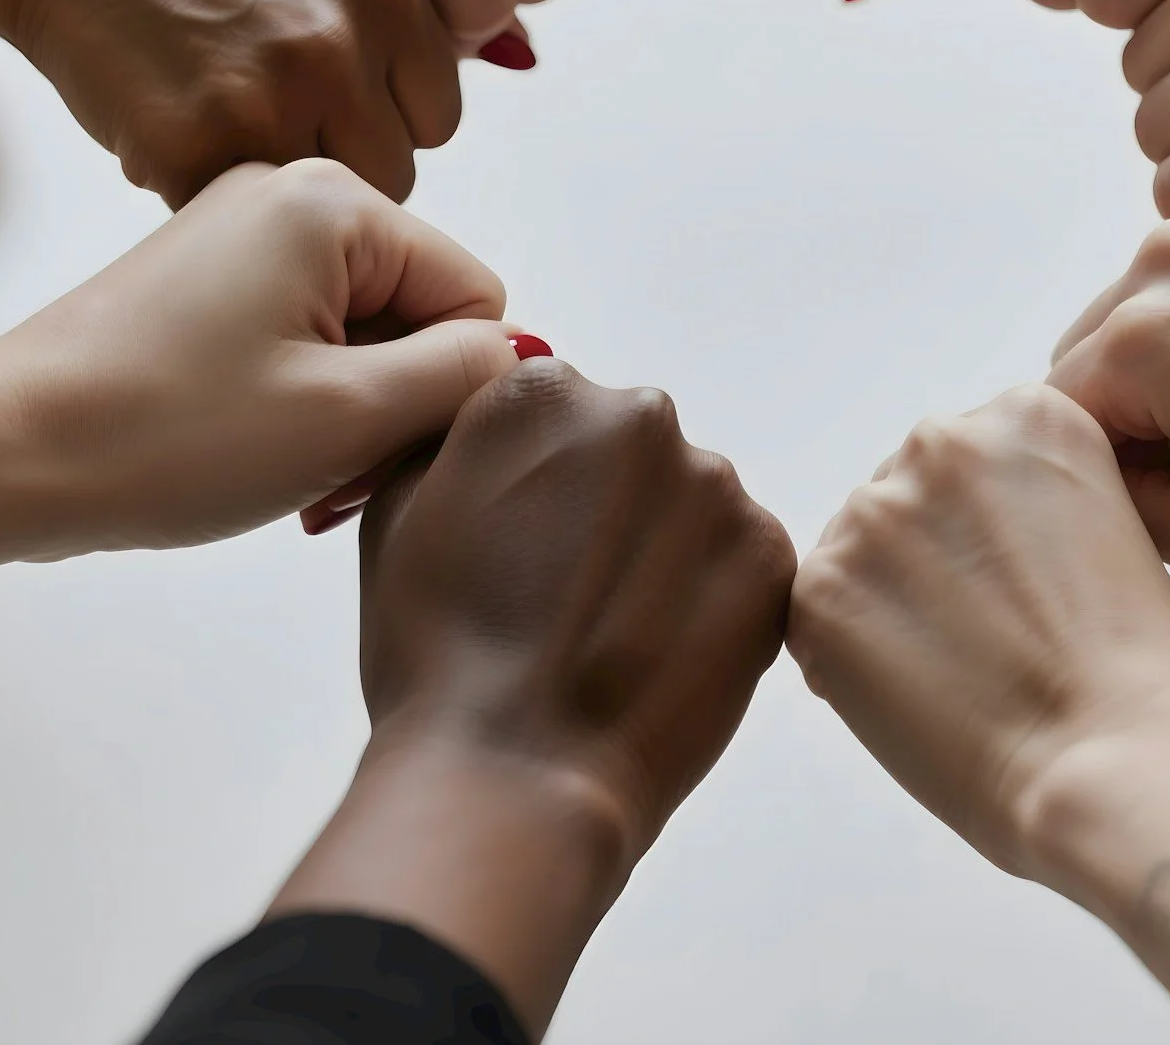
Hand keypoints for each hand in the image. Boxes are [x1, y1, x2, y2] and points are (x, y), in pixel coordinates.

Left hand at [0, 158, 518, 553]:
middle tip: (325, 471)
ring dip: (347, 411)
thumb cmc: (165, 435)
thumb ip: (464, 375)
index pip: (476, 294)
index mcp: (333, 199)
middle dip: (393, 400)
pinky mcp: (202, 274)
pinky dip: (298, 398)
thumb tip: (518, 355)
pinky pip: (301, 331)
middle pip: (418, 306)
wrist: (4, 452)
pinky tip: (252, 445)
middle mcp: (288, 189)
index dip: (447, 387)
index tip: (374, 446)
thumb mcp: (349, 416)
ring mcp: (239, 228)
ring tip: (284, 466)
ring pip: (362, 328)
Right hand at [6, 0, 461, 205]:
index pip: (436, 114)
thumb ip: (413, 15)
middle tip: (265, 116)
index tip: (316, 90)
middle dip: (338, 162)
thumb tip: (523, 57)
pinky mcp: (207, 140)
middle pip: (397, 169)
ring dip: (289, 191)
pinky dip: (223, 201)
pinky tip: (186, 139)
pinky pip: (252, 221)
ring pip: (333, 206)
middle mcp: (348, 34)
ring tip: (231, 127)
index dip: (375, 117)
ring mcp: (278, 89)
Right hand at [355, 361, 794, 851]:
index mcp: (543, 393)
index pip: (551, 413)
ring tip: (611, 636)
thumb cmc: (439, 657)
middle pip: (628, 451)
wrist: (514, 775)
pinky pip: (738, 563)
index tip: (522, 542)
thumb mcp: (401, 515)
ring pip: (689, 507)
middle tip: (567, 596)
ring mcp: (713, 486)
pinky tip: (659, 654)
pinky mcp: (768, 557)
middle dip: (606, 509)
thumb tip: (501, 439)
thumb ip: (456, 444)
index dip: (534, 486)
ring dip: (662, 553)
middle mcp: (640, 416)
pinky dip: (709, 601)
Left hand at [790, 384, 1169, 879]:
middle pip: (909, 495)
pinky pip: (821, 614)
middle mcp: (945, 440)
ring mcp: (876, 511)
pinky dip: (851, 660)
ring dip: (887, 605)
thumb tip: (966, 538)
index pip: (973, 459)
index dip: (990, 535)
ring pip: (860, 553)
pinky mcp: (823, 585)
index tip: (1023, 590)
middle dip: (930, 560)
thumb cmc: (1135, 672)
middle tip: (983, 640)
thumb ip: (1028, 503)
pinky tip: (917, 698)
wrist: (1111, 760)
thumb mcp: (1107, 528)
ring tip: (955, 675)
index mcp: (1028, 416)